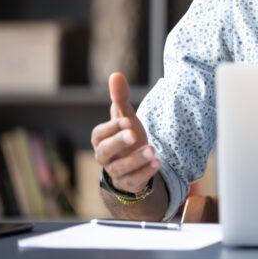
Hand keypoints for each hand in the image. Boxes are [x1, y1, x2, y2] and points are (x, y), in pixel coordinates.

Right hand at [90, 72, 160, 192]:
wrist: (135, 164)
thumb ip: (120, 98)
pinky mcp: (129, 183)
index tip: (127, 120)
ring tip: (152, 150)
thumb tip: (116, 75)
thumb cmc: (127, 137)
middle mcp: (105, 157)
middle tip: (133, 134)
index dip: (112, 128)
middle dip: (119, 143)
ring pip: (121, 168)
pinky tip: (157, 163)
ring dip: (136, 159)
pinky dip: (145, 173)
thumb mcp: (125, 118)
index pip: (100, 134)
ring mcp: (116, 172)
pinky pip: (134, 181)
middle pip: (105, 152)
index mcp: (101, 139)